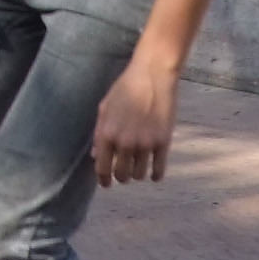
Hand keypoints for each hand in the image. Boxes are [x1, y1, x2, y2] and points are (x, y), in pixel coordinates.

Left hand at [92, 51, 179, 187]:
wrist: (152, 75)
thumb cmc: (126, 88)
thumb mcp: (105, 108)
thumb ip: (99, 133)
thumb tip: (95, 156)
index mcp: (106, 135)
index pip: (102, 168)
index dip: (103, 179)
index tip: (106, 184)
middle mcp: (124, 143)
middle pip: (121, 175)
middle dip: (121, 176)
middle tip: (124, 172)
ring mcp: (145, 144)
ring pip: (139, 175)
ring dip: (137, 174)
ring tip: (139, 167)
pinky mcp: (163, 142)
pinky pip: (158, 169)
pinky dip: (156, 175)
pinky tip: (154, 173)